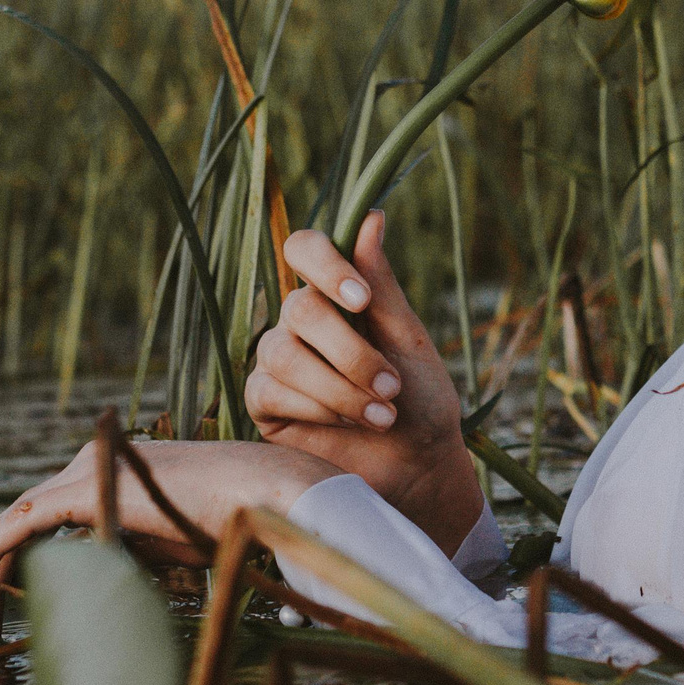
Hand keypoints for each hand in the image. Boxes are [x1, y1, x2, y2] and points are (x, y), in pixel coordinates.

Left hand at [0, 437, 332, 643]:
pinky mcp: (82, 490)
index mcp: (107, 474)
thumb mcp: (164, 542)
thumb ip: (126, 551)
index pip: (43, 516)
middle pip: (20, 521)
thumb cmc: (224, 520)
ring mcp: (83, 473)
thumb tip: (102, 582)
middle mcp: (87, 466)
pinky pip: (22, 525)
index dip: (8, 550)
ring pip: (15, 525)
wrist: (255, 494)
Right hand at [247, 211, 483, 547]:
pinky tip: (346, 427)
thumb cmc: (420, 401)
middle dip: (352, 353)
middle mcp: (300, 322)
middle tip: (393, 387)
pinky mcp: (263, 403)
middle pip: (300, 309)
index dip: (325, 266)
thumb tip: (370, 216)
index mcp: (337, 295)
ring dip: (340, 387)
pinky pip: (270, 391)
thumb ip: (382, 286)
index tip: (360, 300)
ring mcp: (277, 361)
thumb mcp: (408, 340)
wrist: (417, 467)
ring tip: (382, 415)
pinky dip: (317, 408)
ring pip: (284, 353)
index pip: (304, 249)